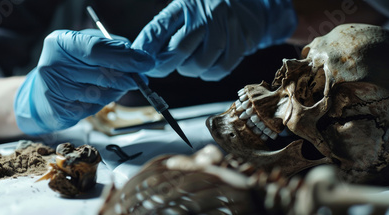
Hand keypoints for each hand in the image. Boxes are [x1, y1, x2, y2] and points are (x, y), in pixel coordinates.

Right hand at [14, 29, 153, 134]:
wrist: (41, 94)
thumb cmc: (70, 66)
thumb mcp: (85, 47)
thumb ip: (110, 48)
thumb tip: (137, 56)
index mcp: (60, 42)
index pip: (98, 50)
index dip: (126, 57)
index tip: (145, 62)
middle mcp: (54, 64)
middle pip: (103, 73)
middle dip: (128, 76)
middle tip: (140, 77)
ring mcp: (56, 89)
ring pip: (102, 93)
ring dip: (117, 90)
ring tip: (118, 84)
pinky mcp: (61, 109)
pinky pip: (95, 106)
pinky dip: (105, 101)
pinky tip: (100, 95)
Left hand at [132, 0, 296, 80]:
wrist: (249, 6)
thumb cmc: (207, 12)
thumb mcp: (183, 12)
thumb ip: (160, 31)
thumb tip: (139, 56)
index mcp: (187, 2)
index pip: (160, 27)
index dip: (147, 50)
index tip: (140, 64)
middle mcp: (208, 11)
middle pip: (179, 49)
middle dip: (166, 65)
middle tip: (163, 67)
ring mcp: (227, 26)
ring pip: (200, 63)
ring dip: (189, 69)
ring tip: (190, 61)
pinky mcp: (243, 41)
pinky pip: (220, 69)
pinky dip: (209, 73)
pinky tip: (207, 65)